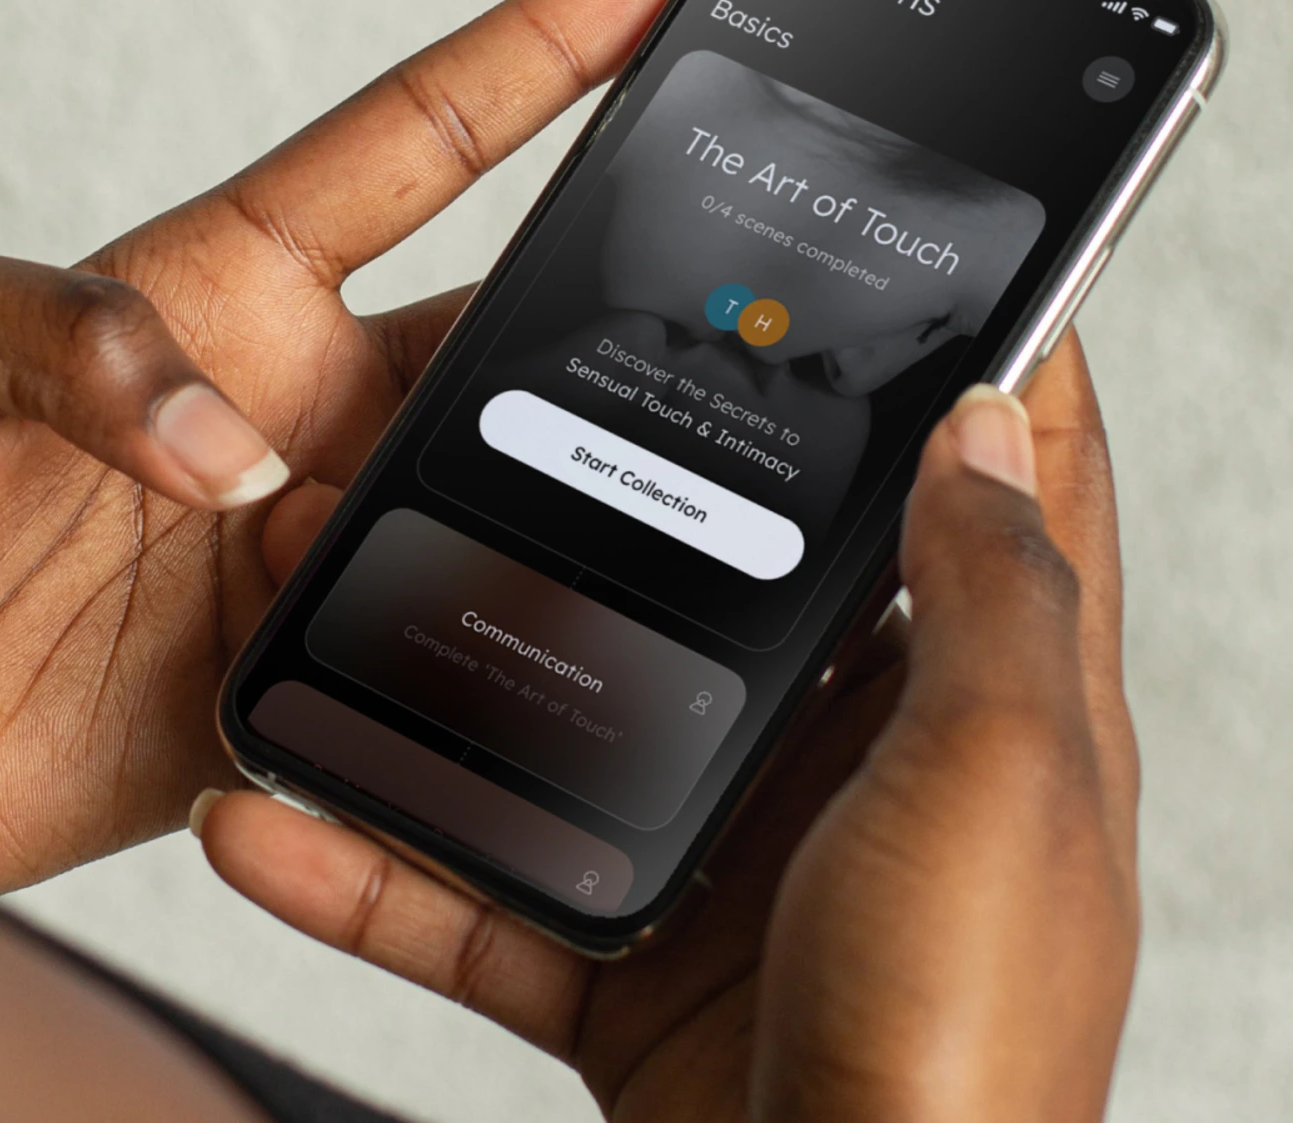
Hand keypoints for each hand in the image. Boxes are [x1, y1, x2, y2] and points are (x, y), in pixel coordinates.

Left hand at [0, 0, 704, 892]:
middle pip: (505, 327)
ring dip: (548, 507)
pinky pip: (443, 644)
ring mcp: (316, 532)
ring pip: (499, 491)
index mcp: (227, 284)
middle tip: (719, 292)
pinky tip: (521, 657)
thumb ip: (50, 329)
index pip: (422, 138)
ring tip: (601, 526)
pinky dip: (490, 653)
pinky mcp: (317, 662)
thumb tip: (233, 445)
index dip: (547, 51)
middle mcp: (299, 398)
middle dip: (615, 297)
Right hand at [197, 339, 1139, 1121]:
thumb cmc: (970, 1040)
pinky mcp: (643, 961)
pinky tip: (282, 826)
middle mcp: (874, 767)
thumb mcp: (998, 773)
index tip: (900, 253)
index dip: (974, 357)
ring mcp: (752, 861)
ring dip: (474, 667)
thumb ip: (993, 589)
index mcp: (993, 705)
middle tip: (559, 365)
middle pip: (769, 576)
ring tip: (365, 568)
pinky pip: (496, 893)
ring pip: (596, 720)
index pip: (1010, 483)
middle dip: (665, 477)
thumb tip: (991, 411)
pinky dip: (390, 869)